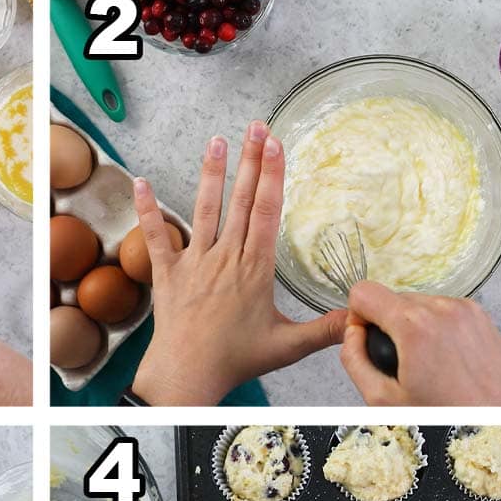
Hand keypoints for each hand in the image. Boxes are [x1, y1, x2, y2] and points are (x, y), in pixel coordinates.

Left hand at [130, 122, 345, 405]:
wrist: (187, 373)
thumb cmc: (235, 360)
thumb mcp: (287, 346)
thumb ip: (325, 330)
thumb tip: (359, 316)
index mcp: (254, 270)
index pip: (265, 213)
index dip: (272, 176)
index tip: (276, 145)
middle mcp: (224, 258)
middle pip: (239, 201)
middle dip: (250, 161)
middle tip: (257, 126)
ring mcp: (194, 263)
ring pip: (203, 210)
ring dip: (211, 173)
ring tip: (217, 140)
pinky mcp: (167, 273)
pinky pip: (155, 237)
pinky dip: (148, 210)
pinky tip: (141, 182)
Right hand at [342, 281, 500, 404]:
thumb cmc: (451, 414)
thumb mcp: (384, 399)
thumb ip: (355, 360)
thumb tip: (352, 336)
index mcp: (415, 327)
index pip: (363, 292)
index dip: (358, 317)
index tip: (367, 337)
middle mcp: (442, 309)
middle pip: (390, 298)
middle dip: (387, 326)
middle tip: (400, 361)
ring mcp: (463, 308)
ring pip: (415, 302)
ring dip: (411, 327)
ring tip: (424, 362)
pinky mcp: (477, 312)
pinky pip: (439, 309)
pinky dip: (433, 327)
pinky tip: (441, 356)